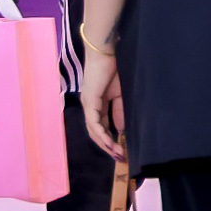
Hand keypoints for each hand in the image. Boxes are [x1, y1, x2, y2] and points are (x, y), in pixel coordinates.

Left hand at [79, 41, 124, 158]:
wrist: (107, 52)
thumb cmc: (115, 68)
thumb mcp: (121, 95)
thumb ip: (119, 112)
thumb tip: (121, 130)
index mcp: (97, 103)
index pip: (102, 126)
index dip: (111, 139)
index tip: (123, 149)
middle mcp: (89, 106)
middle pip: (95, 133)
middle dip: (108, 147)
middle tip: (121, 157)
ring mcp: (88, 104)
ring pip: (94, 131)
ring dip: (105, 144)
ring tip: (118, 154)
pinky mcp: (89, 102)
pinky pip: (94, 124)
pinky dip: (102, 135)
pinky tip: (111, 143)